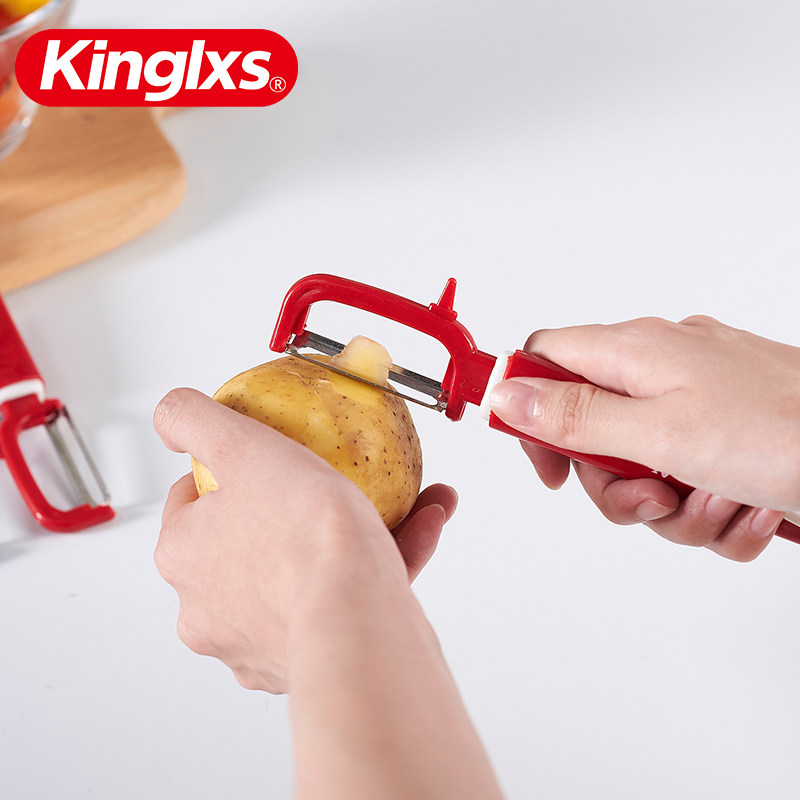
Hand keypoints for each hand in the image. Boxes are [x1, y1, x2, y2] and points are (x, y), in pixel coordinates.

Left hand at [153, 388, 456, 692]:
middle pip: (250, 537)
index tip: (267, 462)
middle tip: (331, 482)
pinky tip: (419, 528)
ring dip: (348, 534)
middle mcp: (206, 609)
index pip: (194, 499)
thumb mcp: (241, 447)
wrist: (357, 625)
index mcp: (184, 557)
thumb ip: (193, 420)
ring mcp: (254, 643)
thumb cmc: (302, 538)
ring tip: (402, 502)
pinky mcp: (303, 661)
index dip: (233, 472)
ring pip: (301, 573)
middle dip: (294, 504)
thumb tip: (171, 413)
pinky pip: (339, 601)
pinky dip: (379, 565)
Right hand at [490, 315, 799, 559]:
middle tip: (651, 498)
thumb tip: (506, 393)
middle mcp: (661, 369)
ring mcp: (697, 403)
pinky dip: (711, 512)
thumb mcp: (659, 432)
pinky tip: (748, 509)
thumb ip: (575, 415)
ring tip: (719, 504)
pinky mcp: (727, 438)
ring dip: (673, 509)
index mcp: (634, 351)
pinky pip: (687, 485)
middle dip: (616, 485)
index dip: (527, 410)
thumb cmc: (783, 432)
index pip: (543, 360)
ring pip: (640, 469)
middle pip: (590, 433)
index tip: (543, 463)